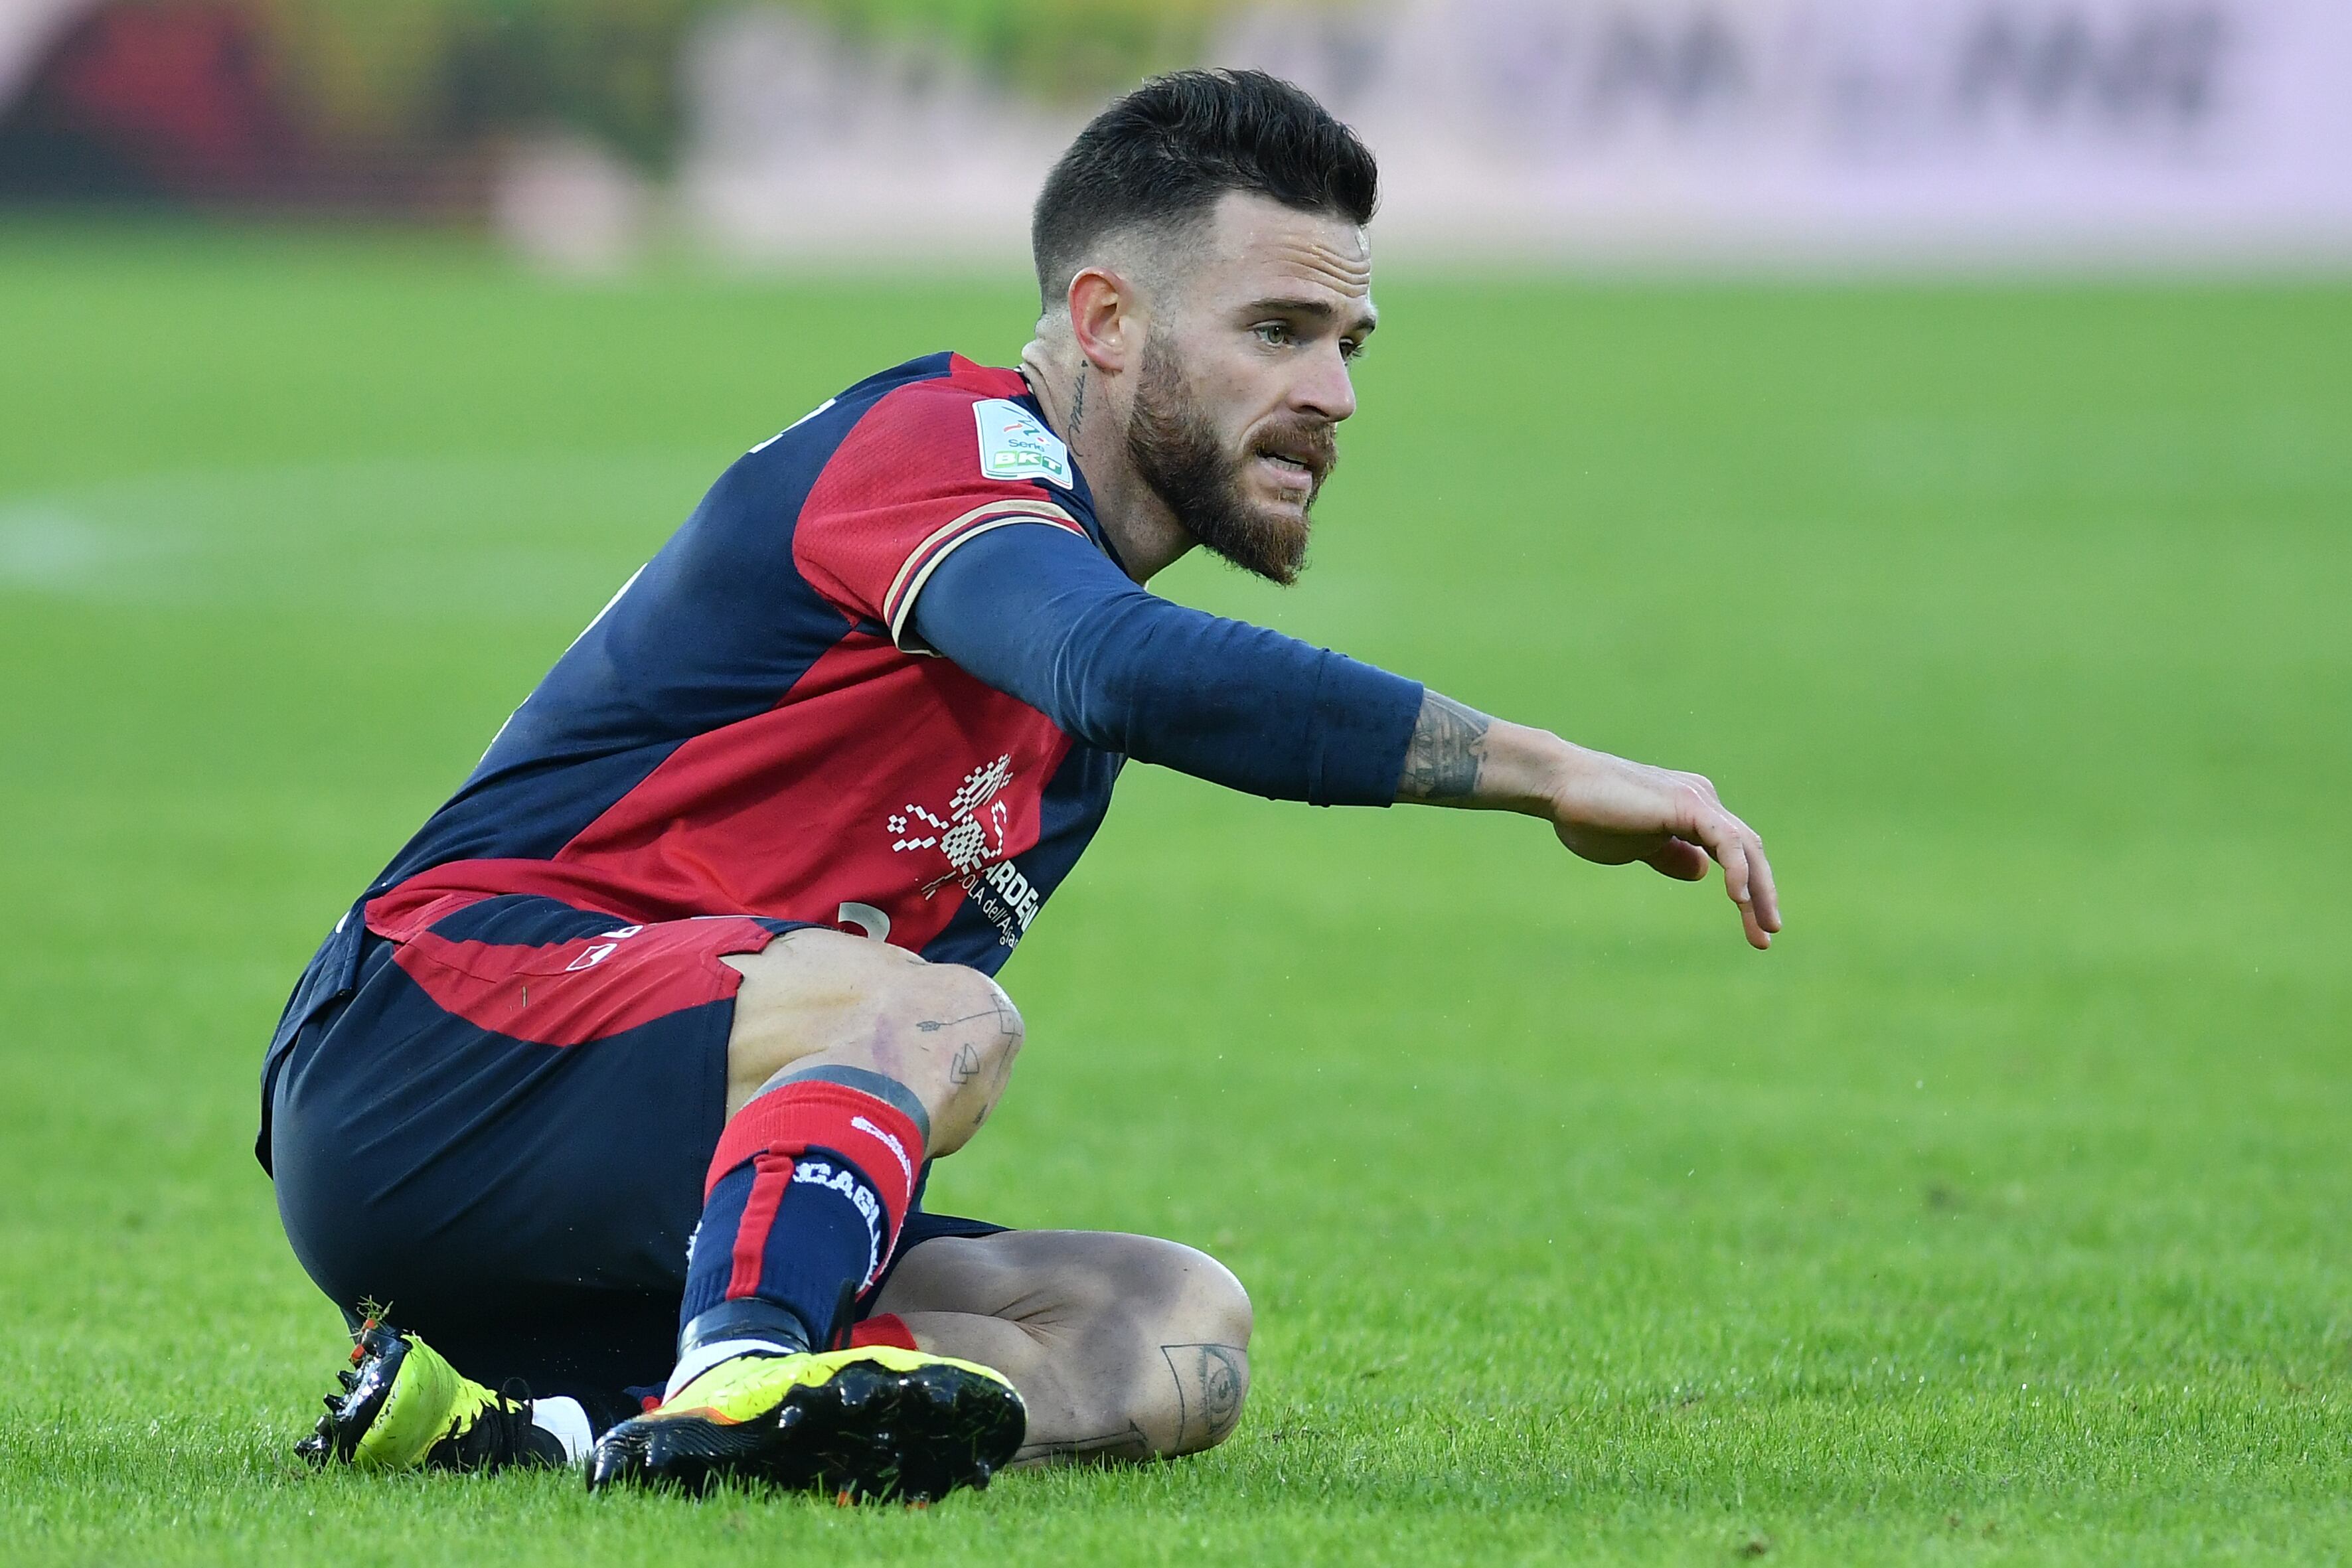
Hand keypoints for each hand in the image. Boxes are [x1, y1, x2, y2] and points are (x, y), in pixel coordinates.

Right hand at [1544, 743, 1781, 949]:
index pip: (1733, 852)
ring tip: (1763, 927)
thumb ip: (1670, 856)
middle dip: (1762, 894)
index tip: (1754, 927)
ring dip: (1758, 890)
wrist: (1560, 785)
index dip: (1748, 888)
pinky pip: (1726, 840)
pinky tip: (1740, 899)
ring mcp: (1698, 800)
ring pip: (1745, 847)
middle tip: (1767, 934)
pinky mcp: (1687, 804)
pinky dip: (1737, 870)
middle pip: (1748, 850)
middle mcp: (1703, 800)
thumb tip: (1702, 873)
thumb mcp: (1637, 848)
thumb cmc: (1589, 815)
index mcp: (1693, 810)